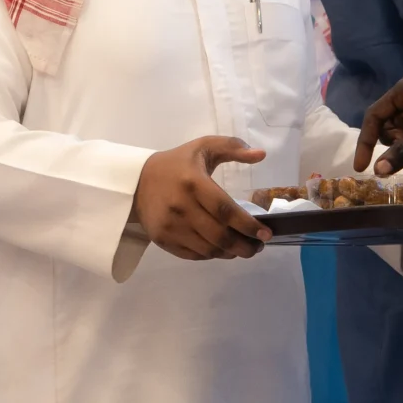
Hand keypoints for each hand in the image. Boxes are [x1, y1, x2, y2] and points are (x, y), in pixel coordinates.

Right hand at [134, 136, 268, 260]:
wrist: (136, 181)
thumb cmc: (176, 164)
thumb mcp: (203, 147)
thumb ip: (232, 147)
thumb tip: (261, 154)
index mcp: (193, 183)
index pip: (225, 210)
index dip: (248, 225)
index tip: (266, 233)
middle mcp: (181, 207)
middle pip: (219, 236)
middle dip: (244, 246)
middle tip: (258, 247)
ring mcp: (170, 226)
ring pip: (208, 249)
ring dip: (230, 253)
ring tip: (243, 249)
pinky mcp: (163, 239)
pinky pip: (194, 255)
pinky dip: (212, 255)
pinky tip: (222, 249)